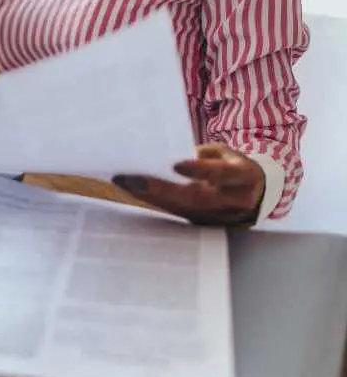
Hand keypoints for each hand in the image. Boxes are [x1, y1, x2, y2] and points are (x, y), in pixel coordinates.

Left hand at [112, 143, 265, 225]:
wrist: (255, 194)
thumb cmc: (234, 166)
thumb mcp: (226, 153)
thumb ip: (203, 155)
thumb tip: (170, 157)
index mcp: (242, 177)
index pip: (221, 174)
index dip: (199, 170)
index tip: (175, 165)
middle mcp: (232, 201)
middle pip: (194, 198)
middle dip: (160, 189)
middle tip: (130, 178)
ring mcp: (217, 217)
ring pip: (180, 208)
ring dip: (148, 196)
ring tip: (122, 181)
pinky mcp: (202, 223)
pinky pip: (175, 213)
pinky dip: (151, 201)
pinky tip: (130, 190)